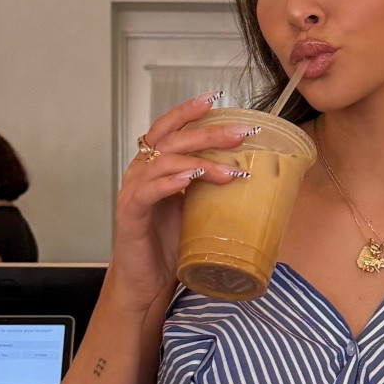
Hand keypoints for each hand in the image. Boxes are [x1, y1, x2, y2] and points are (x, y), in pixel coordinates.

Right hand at [107, 91, 255, 315]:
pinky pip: (147, 191)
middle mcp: (141, 173)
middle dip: (207, 133)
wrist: (146, 284)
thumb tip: (253, 177)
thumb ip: (211, 189)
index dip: (188, 112)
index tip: (215, 100)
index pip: (169, 129)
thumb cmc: (169, 247)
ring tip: (227, 171)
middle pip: (172, 140)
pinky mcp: (129, 214)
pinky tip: (188, 180)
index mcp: (155, 167)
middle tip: (240, 134)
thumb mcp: (196, 211)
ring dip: (198, 162)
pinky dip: (169, 183)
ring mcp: (133, 192)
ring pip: (162, 162)